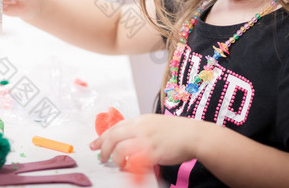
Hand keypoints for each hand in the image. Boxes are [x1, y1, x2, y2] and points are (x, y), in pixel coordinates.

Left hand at [89, 114, 207, 168]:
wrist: (194, 135)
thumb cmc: (178, 131)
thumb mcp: (156, 124)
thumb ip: (141, 130)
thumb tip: (129, 140)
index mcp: (141, 120)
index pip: (116, 127)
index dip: (102, 136)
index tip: (94, 144)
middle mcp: (141, 127)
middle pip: (114, 136)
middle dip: (103, 147)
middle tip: (100, 157)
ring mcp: (146, 139)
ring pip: (120, 148)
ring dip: (114, 158)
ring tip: (116, 164)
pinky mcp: (153, 152)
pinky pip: (134, 160)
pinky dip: (128, 166)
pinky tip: (129, 168)